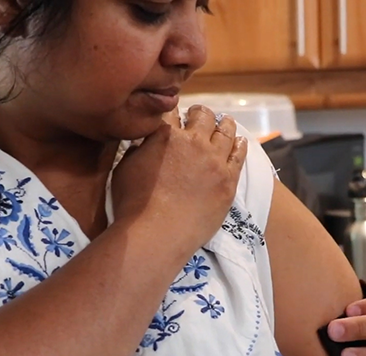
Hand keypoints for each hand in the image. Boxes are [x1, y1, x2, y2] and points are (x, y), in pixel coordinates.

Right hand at [111, 106, 247, 253]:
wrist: (157, 233)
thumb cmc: (134, 205)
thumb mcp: (125, 168)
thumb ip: (139, 149)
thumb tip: (146, 142)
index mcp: (166, 135)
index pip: (172, 113)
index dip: (174, 112)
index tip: (176, 116)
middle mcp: (193, 142)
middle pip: (203, 116)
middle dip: (199, 114)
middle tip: (199, 116)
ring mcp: (214, 161)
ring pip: (225, 131)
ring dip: (224, 124)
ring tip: (225, 122)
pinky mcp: (228, 181)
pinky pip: (239, 156)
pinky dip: (239, 145)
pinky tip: (240, 142)